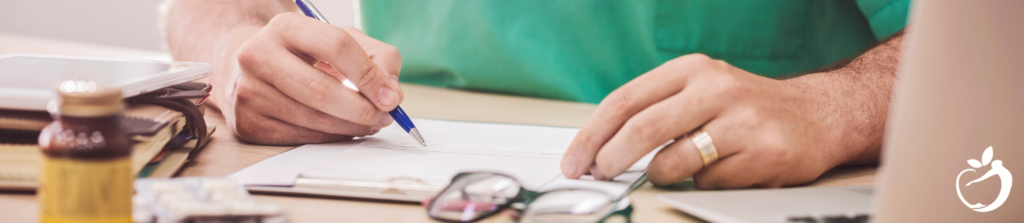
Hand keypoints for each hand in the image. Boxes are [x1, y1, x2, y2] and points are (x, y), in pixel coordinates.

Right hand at [210, 13, 403, 144]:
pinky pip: (300, 138)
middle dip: (362, 109)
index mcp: (285, 27)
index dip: (369, 74)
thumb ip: (377, 57)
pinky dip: (329, 138)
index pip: (336, 46)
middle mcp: (258, 56)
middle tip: (384, 117)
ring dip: (350, 127)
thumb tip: (392, 93)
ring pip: (312, 119)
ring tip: (368, 124)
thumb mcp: (341, 40)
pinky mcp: (247, 123)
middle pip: (321, 90)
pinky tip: (342, 130)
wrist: (250, 67)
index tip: (391, 97)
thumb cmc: (304, 53)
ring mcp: (248, 91)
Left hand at [561, 54, 857, 188]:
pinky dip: (702, 184)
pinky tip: (721, 170)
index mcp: (692, 69)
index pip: (625, 100)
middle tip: (601, 175)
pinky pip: (708, 183)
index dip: (592, 135)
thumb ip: (654, 110)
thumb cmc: (745, 106)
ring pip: (672, 162)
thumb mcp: (699, 89)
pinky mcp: (763, 154)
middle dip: (611, 159)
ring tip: (675, 168)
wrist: (818, 114)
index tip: (574, 161)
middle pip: (642, 129)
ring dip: (661, 175)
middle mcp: (716, 89)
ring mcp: (742, 121)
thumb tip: (599, 150)